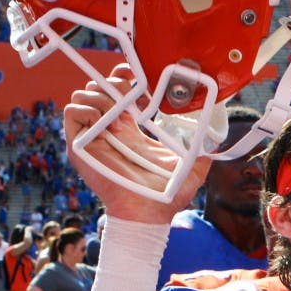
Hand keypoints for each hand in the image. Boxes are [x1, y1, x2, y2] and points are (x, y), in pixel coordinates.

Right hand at [63, 64, 210, 223]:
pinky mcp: (80, 147)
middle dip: (114, 82)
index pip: (118, 91)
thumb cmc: (168, 195)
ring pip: (83, 96)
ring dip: (102, 96)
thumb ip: (205, 148)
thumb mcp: (193, 166)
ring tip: (120, 112)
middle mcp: (110, 130)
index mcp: (131, 130)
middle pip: (99, 88)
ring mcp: (94, 137)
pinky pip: (72, 114)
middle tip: (132, 93)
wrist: (150, 215)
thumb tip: (219, 134)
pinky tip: (109, 122)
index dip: (124, 75)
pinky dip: (88, 109)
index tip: (139, 75)